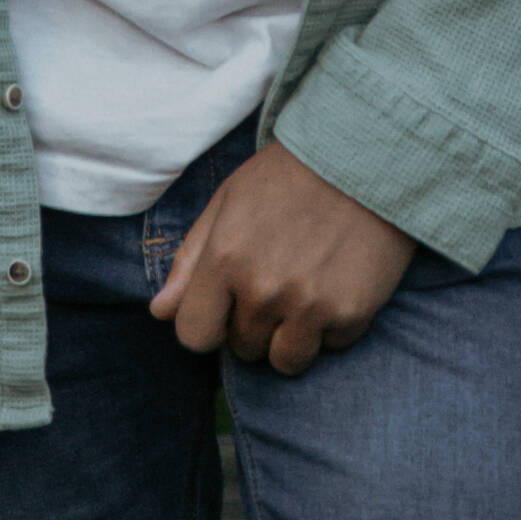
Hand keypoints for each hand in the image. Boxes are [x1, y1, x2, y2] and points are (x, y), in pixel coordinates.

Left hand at [148, 141, 415, 376]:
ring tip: (302, 289)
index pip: (193, 335)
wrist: (361, 159)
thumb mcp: (228, 203)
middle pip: (242, 349)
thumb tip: (159, 312)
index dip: (207, 322)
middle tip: (275, 278)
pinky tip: (335, 283)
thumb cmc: (286, 177)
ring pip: (284, 362)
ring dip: (289, 336)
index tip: (224, 305)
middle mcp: (263, 289)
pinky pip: (329, 348)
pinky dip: (330, 326)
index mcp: (225, 258)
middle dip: (252, 322)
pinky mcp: (350, 315)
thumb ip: (190, 261)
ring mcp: (308, 306)